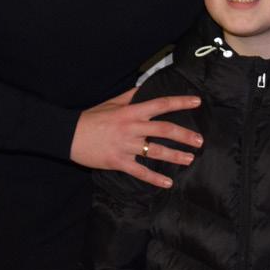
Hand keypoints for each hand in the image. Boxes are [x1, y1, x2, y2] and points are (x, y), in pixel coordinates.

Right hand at [70, 88, 203, 187]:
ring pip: (156, 151)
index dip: (180, 102)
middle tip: (200, 140)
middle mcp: (132, 128)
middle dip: (185, 135)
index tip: (197, 102)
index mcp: (131, 112)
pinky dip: (154, 179)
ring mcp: (126, 146)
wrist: (69, 135)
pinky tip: (167, 183)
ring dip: (175, 156)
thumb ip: (131, 95)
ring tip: (190, 159)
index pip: (161, 104)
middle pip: (165, 130)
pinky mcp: (118, 162)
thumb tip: (145, 86)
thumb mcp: (112, 102)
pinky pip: (140, 172)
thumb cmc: (91, 117)